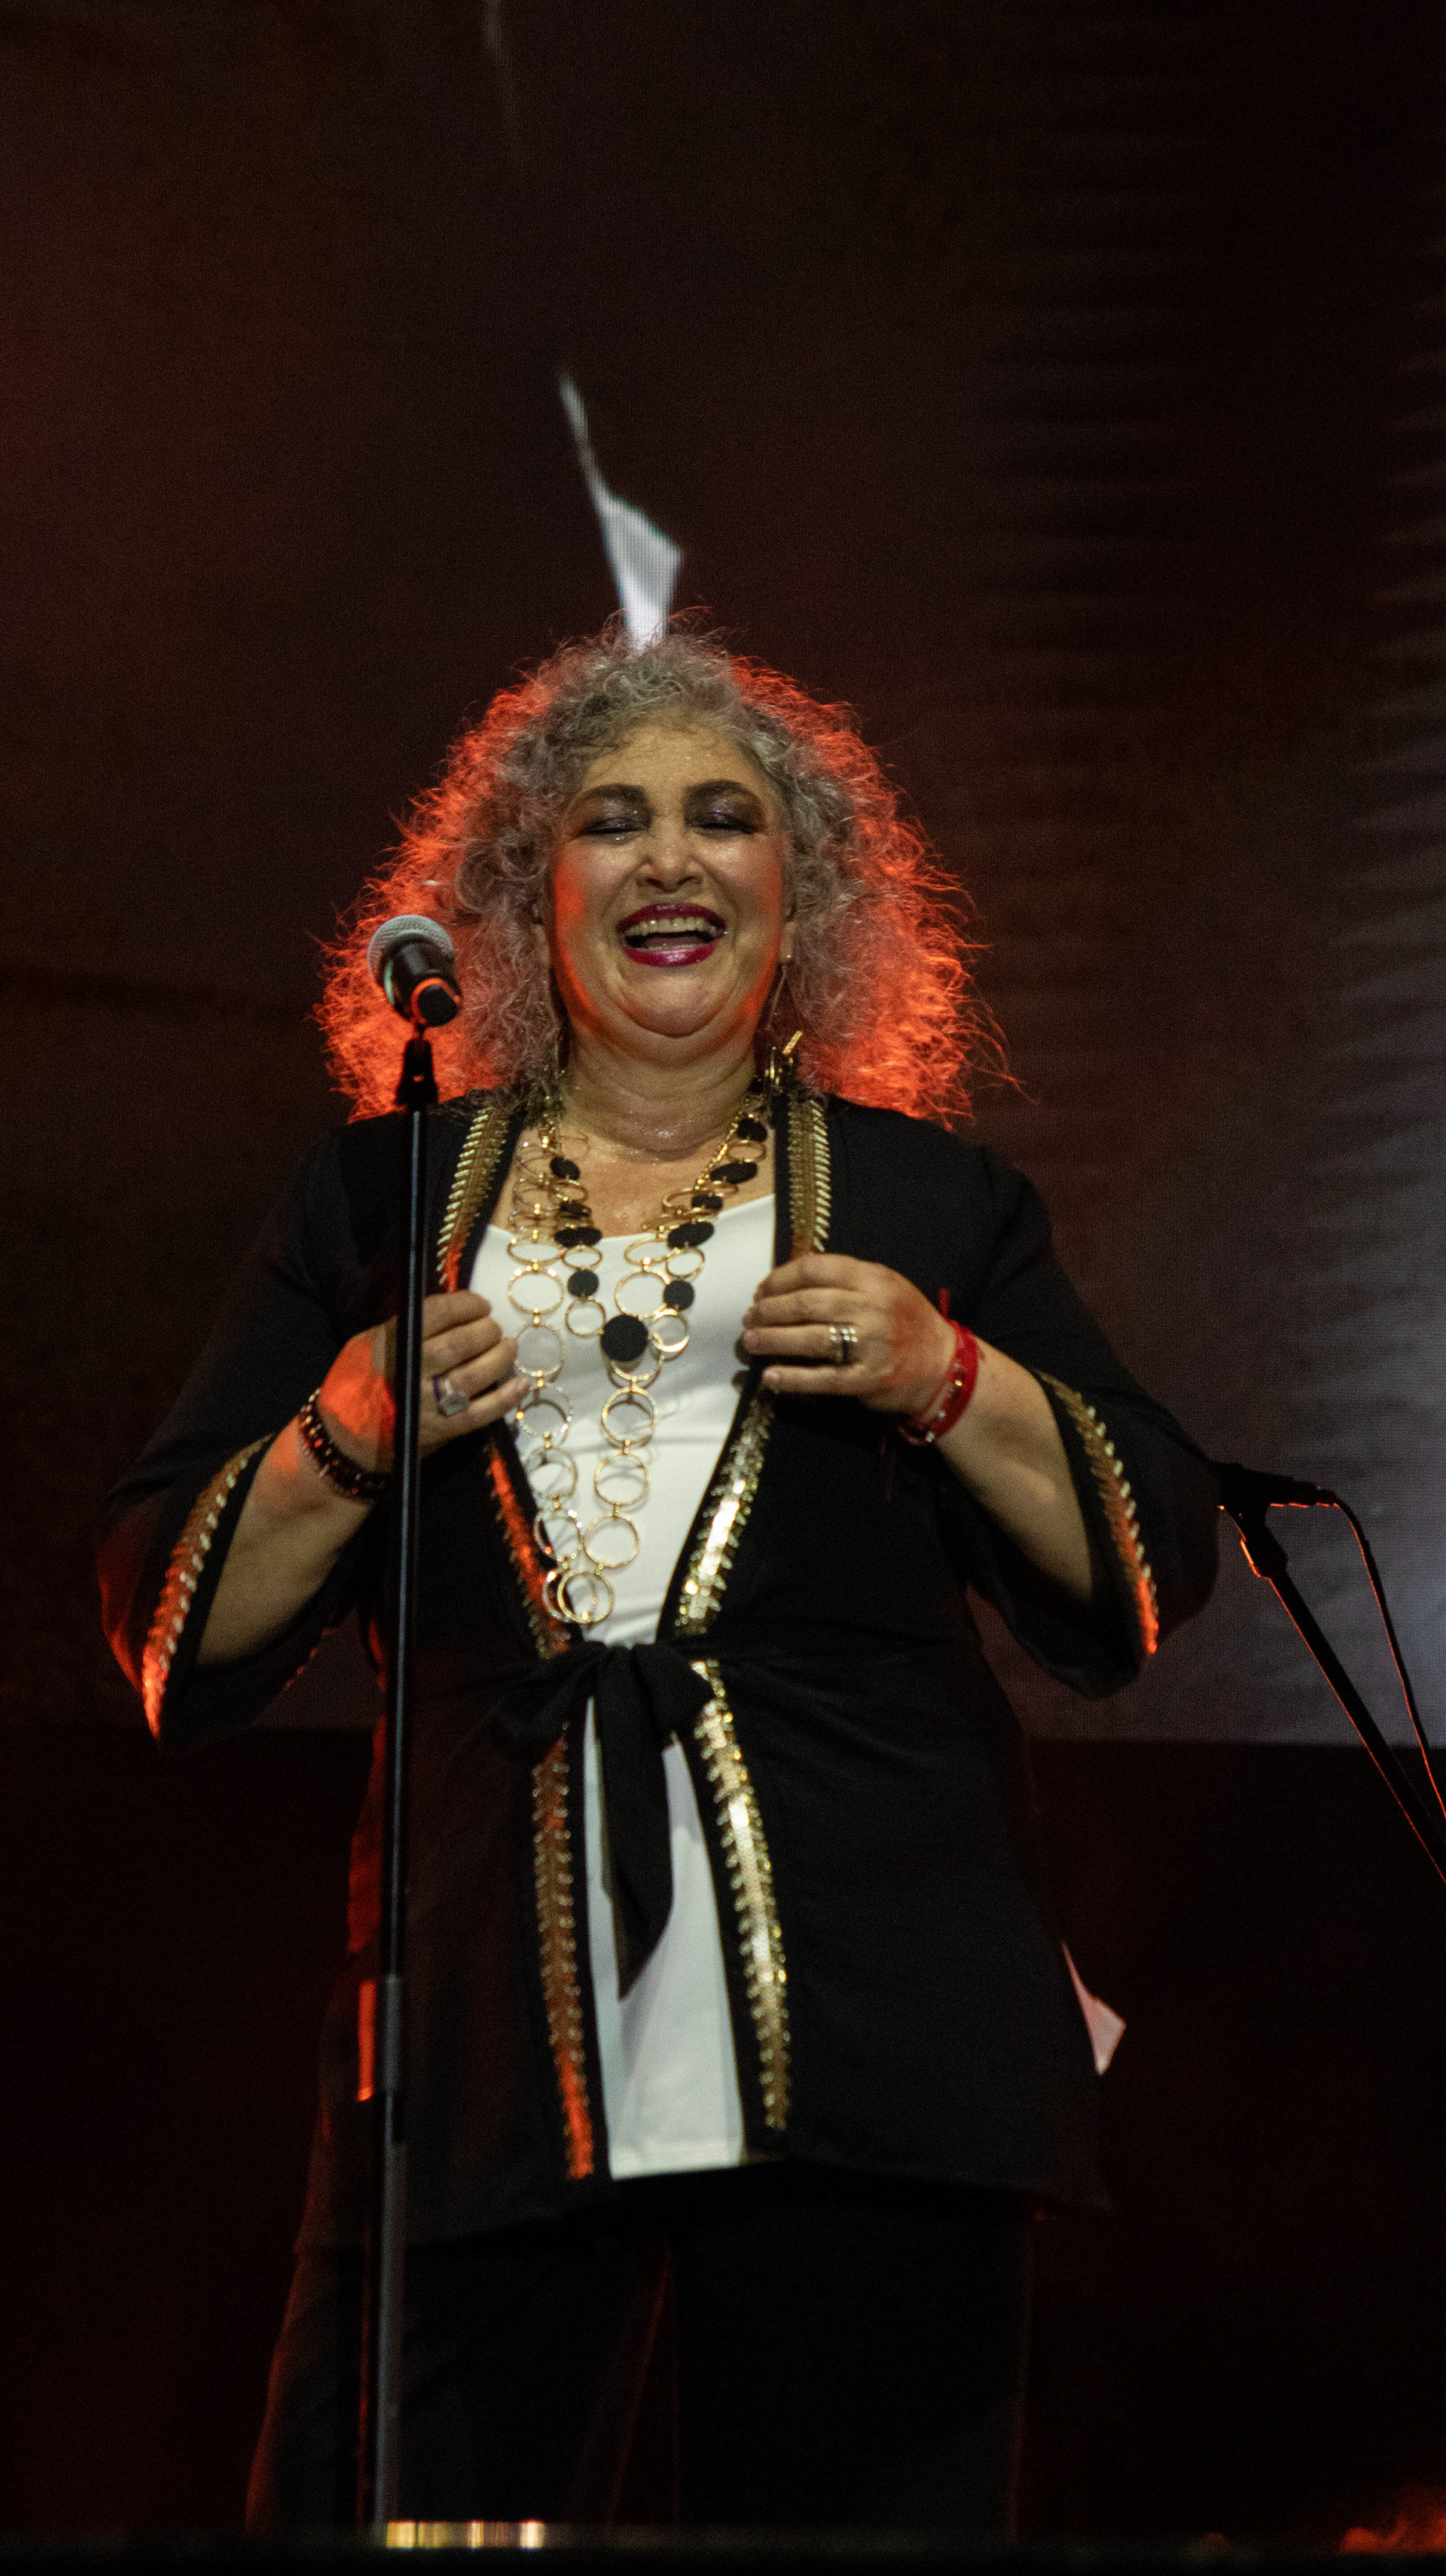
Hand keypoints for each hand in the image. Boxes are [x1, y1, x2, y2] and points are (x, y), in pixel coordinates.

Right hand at [313, 1291, 525, 1473]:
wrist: (344, 1440)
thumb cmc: (356, 1383)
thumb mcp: (368, 1345)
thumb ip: (405, 1328)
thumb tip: (452, 1311)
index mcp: (392, 1344)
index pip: (438, 1313)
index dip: (466, 1304)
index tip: (481, 1304)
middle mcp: (411, 1371)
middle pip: (462, 1343)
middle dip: (486, 1331)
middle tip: (494, 1328)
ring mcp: (428, 1403)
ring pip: (476, 1375)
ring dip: (500, 1358)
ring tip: (508, 1348)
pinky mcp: (442, 1430)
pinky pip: (481, 1413)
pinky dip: (506, 1398)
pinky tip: (522, 1384)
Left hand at [741, 1256, 956, 1416]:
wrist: (943, 1366)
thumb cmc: (906, 1322)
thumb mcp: (884, 1287)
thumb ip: (844, 1280)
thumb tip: (786, 1284)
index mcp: (874, 1278)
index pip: (815, 1268)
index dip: (780, 1278)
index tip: (761, 1290)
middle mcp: (872, 1308)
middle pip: (807, 1302)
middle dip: (770, 1310)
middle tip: (750, 1317)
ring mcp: (871, 1345)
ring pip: (810, 1338)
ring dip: (773, 1340)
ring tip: (751, 1342)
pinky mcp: (868, 1379)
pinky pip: (823, 1378)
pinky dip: (793, 1378)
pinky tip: (770, 1377)